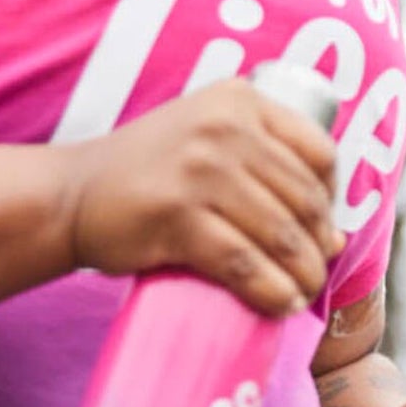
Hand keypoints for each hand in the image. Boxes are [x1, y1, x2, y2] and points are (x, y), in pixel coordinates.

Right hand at [65, 78, 342, 314]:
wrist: (69, 194)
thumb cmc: (147, 175)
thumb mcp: (205, 138)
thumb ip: (264, 167)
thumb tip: (336, 238)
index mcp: (239, 100)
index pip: (318, 152)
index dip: (331, 197)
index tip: (322, 228)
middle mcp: (224, 127)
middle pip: (304, 198)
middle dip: (319, 246)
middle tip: (315, 275)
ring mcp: (200, 170)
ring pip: (281, 234)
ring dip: (303, 275)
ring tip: (303, 296)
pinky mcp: (177, 216)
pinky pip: (244, 263)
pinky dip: (271, 291)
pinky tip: (280, 305)